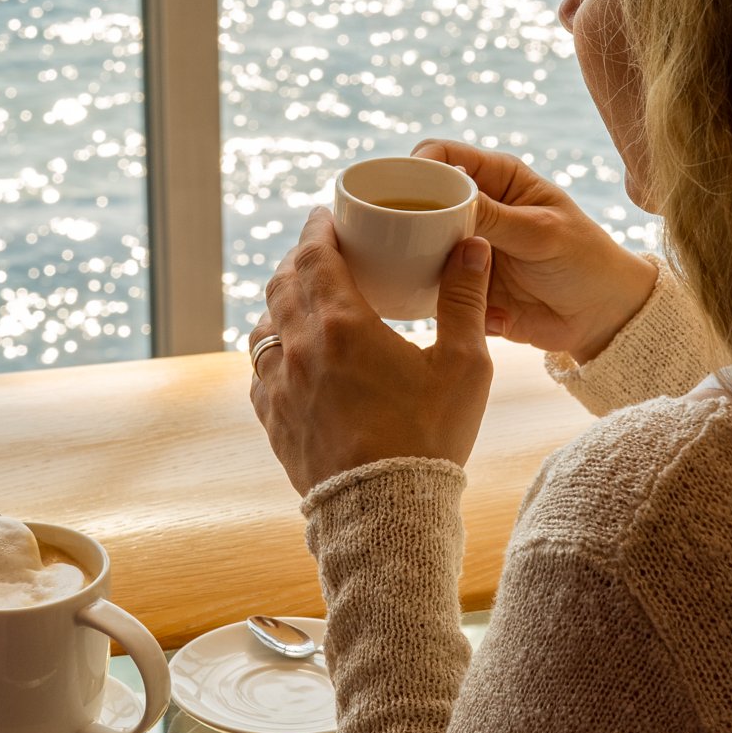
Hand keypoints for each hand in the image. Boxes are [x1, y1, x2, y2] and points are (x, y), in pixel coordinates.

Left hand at [249, 208, 495, 495]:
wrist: (386, 517)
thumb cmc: (430, 438)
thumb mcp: (463, 365)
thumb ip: (465, 300)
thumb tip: (471, 246)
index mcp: (342, 324)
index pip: (313, 254)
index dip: (317, 228)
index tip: (327, 216)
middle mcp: (299, 348)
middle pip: (282, 282)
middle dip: (299, 259)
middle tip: (321, 251)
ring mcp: (278, 386)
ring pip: (264, 325)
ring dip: (282, 303)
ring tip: (306, 300)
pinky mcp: (272, 420)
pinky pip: (260, 370)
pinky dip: (274, 349)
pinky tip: (294, 355)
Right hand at [413, 139, 656, 361]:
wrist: (599, 318)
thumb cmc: (584, 260)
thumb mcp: (542, 232)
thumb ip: (495, 216)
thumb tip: (445, 198)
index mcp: (496, 179)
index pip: (444, 156)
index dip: (418, 165)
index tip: (401, 189)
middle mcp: (475, 209)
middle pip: (422, 199)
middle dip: (405, 215)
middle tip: (395, 237)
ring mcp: (465, 248)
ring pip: (419, 244)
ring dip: (415, 257)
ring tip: (422, 274)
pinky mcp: (462, 285)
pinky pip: (431, 284)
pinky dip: (432, 291)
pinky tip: (439, 299)